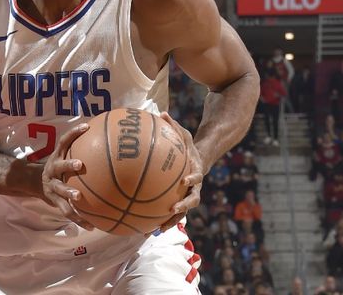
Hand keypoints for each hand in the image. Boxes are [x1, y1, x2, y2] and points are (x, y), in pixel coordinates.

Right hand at [38, 123, 93, 230]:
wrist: (36, 183)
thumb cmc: (59, 168)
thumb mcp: (64, 156)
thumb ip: (81, 150)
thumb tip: (108, 142)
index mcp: (57, 156)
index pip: (64, 141)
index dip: (74, 133)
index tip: (86, 126)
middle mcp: (52, 170)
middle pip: (59, 166)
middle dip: (68, 164)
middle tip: (79, 164)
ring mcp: (52, 186)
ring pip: (60, 190)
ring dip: (68, 194)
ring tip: (79, 198)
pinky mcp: (54, 201)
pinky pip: (67, 212)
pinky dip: (79, 219)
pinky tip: (92, 226)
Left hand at [158, 111, 203, 231]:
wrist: (198, 160)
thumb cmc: (187, 146)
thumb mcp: (183, 134)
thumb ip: (174, 126)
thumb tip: (162, 113)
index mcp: (196, 171)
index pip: (197, 177)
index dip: (192, 179)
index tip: (185, 180)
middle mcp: (194, 186)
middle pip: (192, 200)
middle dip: (183, 207)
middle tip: (172, 210)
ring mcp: (187, 195)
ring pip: (182, 212)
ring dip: (171, 221)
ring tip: (157, 229)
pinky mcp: (179, 200)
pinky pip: (169, 212)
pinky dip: (159, 218)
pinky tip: (144, 226)